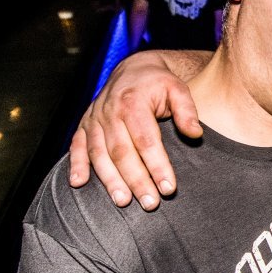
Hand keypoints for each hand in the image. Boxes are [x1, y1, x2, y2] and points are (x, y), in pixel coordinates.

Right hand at [67, 50, 203, 209]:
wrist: (133, 68)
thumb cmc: (158, 83)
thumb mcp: (178, 89)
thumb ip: (187, 111)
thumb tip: (195, 134)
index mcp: (133, 103)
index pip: (146, 141)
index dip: (157, 166)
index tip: (169, 188)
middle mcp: (110, 111)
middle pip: (122, 152)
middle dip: (136, 180)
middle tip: (150, 203)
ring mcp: (95, 119)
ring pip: (99, 154)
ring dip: (110, 180)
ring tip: (123, 201)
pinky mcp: (84, 124)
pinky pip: (77, 146)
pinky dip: (76, 164)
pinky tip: (78, 183)